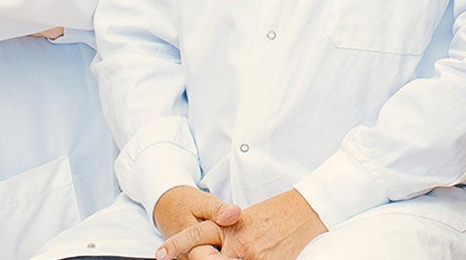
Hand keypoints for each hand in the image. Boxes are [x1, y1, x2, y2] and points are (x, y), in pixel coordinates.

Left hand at [159, 189, 325, 259]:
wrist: (305, 210)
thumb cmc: (276, 211)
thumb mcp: (244, 217)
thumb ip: (226, 232)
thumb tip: (210, 246)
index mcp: (230, 226)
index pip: (195, 236)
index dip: (175, 245)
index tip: (160, 254)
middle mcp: (239, 245)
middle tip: (196, 258)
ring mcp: (253, 258)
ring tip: (238, 253)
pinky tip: (252, 257)